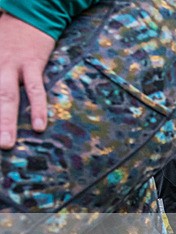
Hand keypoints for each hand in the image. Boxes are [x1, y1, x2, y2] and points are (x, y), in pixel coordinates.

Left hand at [0, 15, 54, 149]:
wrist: (30, 13)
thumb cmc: (6, 33)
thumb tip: (0, 90)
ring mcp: (11, 65)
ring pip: (6, 97)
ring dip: (5, 121)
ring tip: (6, 143)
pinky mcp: (32, 64)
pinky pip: (35, 90)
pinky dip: (37, 108)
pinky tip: (38, 126)